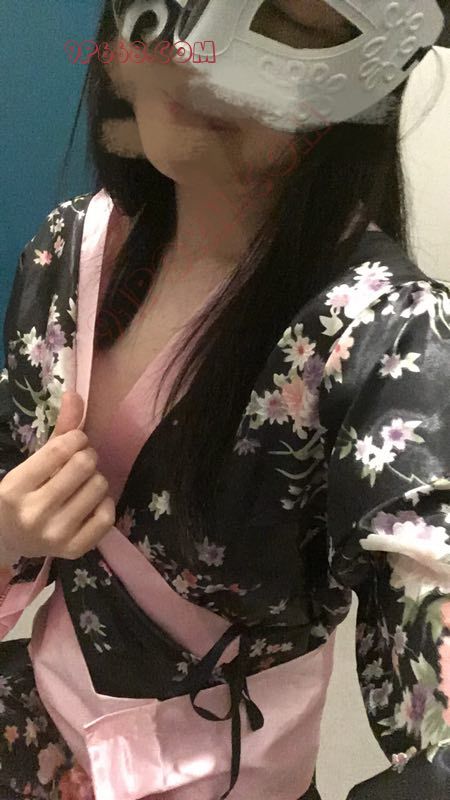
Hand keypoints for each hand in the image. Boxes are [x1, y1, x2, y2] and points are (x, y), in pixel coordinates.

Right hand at [0, 391, 115, 561]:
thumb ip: (58, 430)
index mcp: (14, 488)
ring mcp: (55, 536)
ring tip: (82, 484)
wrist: (8, 541)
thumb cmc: (22, 494)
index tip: (75, 442)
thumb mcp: (31, 462)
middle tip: (79, 463)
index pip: (61, 449)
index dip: (76, 438)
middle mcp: (34, 514)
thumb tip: (76, 395)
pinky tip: (89, 502)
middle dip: (87, 456)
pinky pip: (108, 514)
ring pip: (99, 486)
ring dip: (95, 478)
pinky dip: (104, 502)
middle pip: (85, 465)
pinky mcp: (74, 550)